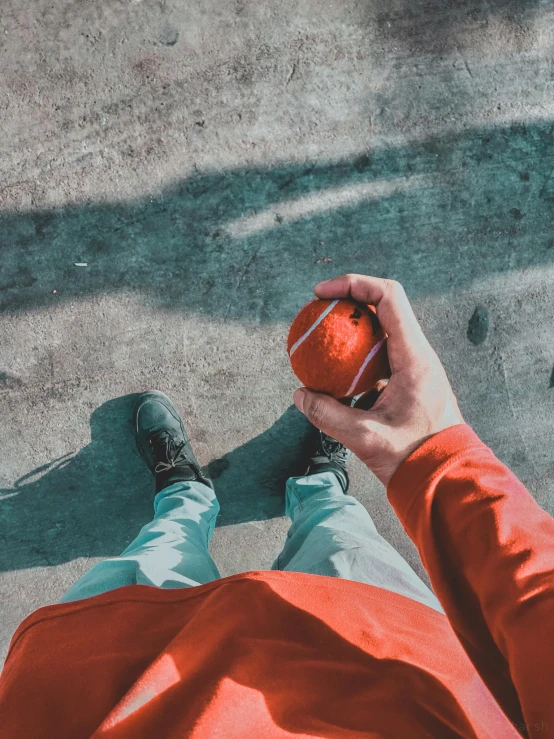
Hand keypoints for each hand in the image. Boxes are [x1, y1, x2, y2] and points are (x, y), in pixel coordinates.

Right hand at [293, 274, 464, 486]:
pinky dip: (354, 358)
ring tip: (319, 340)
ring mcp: (413, 368)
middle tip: (315, 312)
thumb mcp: (365, 438)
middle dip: (346, 303)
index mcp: (414, 357)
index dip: (353, 284)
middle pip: (381, 308)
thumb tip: (300, 395)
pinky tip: (332, 375)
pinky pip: (377, 358)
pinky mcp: (407, 383)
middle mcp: (417, 355)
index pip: (387, 298)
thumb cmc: (414, 457)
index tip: (321, 293)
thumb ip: (328, 415)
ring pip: (379, 333)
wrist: (445, 478)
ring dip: (349, 331)